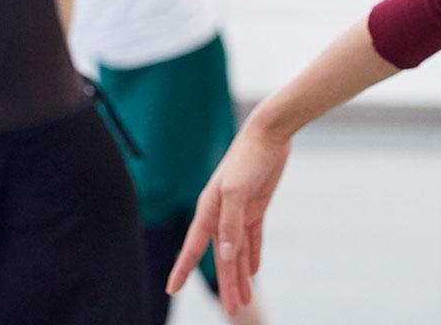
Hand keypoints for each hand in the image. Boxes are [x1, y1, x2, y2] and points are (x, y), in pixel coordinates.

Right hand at [168, 124, 291, 314]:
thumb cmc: (248, 157)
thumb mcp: (238, 191)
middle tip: (232, 309)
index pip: (194, 248)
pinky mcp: (257, 205)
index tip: (171, 290)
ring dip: (241, 275)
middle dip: (227, 284)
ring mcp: (239, 210)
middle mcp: (221, 214)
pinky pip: (253, 237)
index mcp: (209, 210)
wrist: (269, 133)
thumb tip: (226, 256)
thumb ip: (232, 223)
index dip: (183, 269)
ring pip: (238, 251)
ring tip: (243, 299)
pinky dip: (253, 254)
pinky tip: (254, 271)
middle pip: (222, 257)